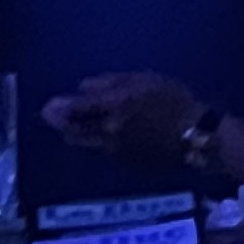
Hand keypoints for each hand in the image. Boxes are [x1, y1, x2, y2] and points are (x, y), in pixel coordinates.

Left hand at [38, 73, 202, 164]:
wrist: (195, 136)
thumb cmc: (173, 101)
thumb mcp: (145, 80)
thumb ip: (111, 82)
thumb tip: (82, 87)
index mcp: (113, 107)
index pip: (76, 109)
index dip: (59, 107)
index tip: (47, 106)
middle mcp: (108, 132)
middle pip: (74, 131)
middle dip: (63, 124)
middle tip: (54, 117)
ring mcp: (115, 151)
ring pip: (87, 143)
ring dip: (81, 134)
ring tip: (81, 126)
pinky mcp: (124, 163)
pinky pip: (105, 150)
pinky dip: (102, 142)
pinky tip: (115, 135)